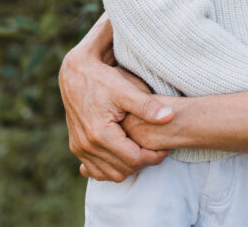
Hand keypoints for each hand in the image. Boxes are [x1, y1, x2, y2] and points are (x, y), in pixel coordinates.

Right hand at [59, 28, 174, 182]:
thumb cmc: (102, 79)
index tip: (166, 148)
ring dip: (127, 168)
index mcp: (100, 134)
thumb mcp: (126, 89)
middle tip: (156, 149)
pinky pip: (94, 170)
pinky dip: (109, 168)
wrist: (76, 73)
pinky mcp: (76, 146)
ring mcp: (79, 148)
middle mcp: (87, 146)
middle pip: (123, 170)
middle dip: (142, 163)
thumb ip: (147, 105)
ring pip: (108, 174)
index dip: (153, 157)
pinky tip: (122, 155)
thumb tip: (170, 116)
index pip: (134, 159)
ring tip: (141, 150)